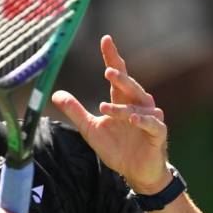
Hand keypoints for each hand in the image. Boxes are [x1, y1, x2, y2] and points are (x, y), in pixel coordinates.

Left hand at [52, 35, 171, 193]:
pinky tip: (133, 119)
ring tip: (104, 107)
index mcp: (123, 100)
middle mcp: (139, 105)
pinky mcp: (158, 134)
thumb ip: (75, 111)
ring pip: (138, 106)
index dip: (112, 57)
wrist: (136, 172)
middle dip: (121, 77)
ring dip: (122, 107)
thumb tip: (55, 94)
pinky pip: (153, 124)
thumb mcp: (90, 129)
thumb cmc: (117, 148)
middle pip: (130, 86)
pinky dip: (144, 120)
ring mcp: (150, 118)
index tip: (105, 40)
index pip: (118, 74)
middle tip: (107, 71)